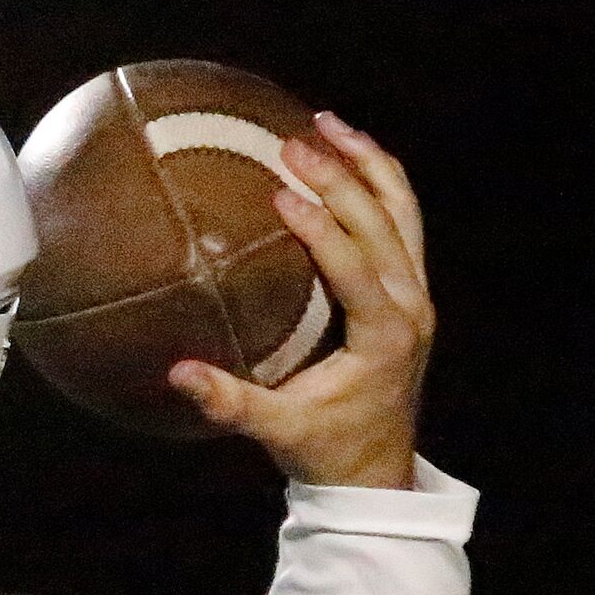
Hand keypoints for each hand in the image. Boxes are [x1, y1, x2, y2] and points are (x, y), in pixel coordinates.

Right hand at [168, 112, 432, 490]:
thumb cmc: (323, 449)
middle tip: (291, 143)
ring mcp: (418, 294)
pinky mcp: (412, 291)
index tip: (280, 192)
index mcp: (384, 336)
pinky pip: (404, 221)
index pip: (353, 264)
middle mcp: (411, 305)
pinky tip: (348, 154)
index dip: (319, 225)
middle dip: (338, 176)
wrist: (374, 471)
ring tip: (327, 123)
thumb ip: (229, 401)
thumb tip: (176, 373)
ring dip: (367, 162)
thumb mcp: (275, 429)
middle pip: (382, 222)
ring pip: (404, 209)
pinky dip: (380, 182)